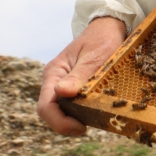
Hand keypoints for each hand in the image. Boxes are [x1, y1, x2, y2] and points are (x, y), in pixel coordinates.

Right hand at [37, 16, 126, 134]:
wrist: (110, 27)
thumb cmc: (103, 39)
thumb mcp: (94, 56)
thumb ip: (79, 75)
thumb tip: (61, 92)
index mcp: (54, 72)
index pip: (46, 106)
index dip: (59, 122)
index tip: (81, 127)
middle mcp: (54, 80)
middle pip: (50, 112)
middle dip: (65, 124)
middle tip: (87, 127)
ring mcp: (62, 84)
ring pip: (59, 111)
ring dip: (72, 120)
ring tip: (92, 120)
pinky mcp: (73, 87)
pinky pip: (70, 105)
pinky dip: (79, 113)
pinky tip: (93, 113)